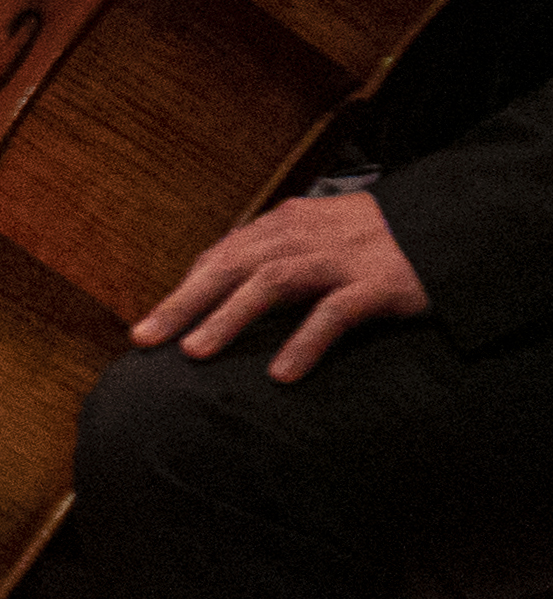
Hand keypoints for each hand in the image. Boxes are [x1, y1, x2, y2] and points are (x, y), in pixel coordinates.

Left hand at [137, 182, 429, 380]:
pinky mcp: (378, 283)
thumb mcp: (320, 236)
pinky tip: (281, 374)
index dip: (185, 289)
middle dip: (184, 302)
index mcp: (286, 224)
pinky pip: (334, 313)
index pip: (222, 255)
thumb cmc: (377, 240)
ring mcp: (341, 257)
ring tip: (194, 352)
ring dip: (229, 317)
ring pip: (271, 283)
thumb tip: (225, 290)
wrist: (453, 225)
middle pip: (231, 265)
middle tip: (145, 338)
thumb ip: (276, 255)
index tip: (150, 325)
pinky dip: (304, 342)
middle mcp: (304, 235)